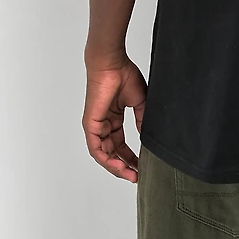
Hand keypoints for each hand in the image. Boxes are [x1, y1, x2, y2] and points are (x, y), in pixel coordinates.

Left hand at [82, 53, 146, 182]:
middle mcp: (104, 124)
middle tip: (137, 175)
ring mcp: (96, 126)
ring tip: (131, 174)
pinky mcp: (91, 125)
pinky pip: (96, 149)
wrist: (113, 64)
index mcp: (114, 118)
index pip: (121, 144)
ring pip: (104, 154)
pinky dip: (106, 160)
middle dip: (125, 166)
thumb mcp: (139, 102)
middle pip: (112, 152)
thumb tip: (147, 137)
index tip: (142, 165)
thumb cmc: (124, 75)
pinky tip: (118, 166)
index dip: (131, 156)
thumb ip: (142, 120)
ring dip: (116, 167)